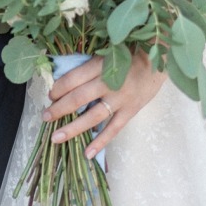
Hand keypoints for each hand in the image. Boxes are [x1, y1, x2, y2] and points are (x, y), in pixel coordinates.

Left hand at [43, 50, 166, 157]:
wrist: (160, 60)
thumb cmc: (131, 53)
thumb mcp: (110, 52)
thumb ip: (91, 65)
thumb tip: (66, 78)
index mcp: (102, 64)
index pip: (74, 78)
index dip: (59, 88)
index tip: (50, 94)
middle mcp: (110, 82)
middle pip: (79, 98)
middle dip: (59, 108)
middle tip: (45, 116)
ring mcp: (121, 99)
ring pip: (93, 116)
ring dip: (73, 128)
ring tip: (56, 137)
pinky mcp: (131, 111)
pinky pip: (113, 129)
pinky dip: (100, 142)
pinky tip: (87, 153)